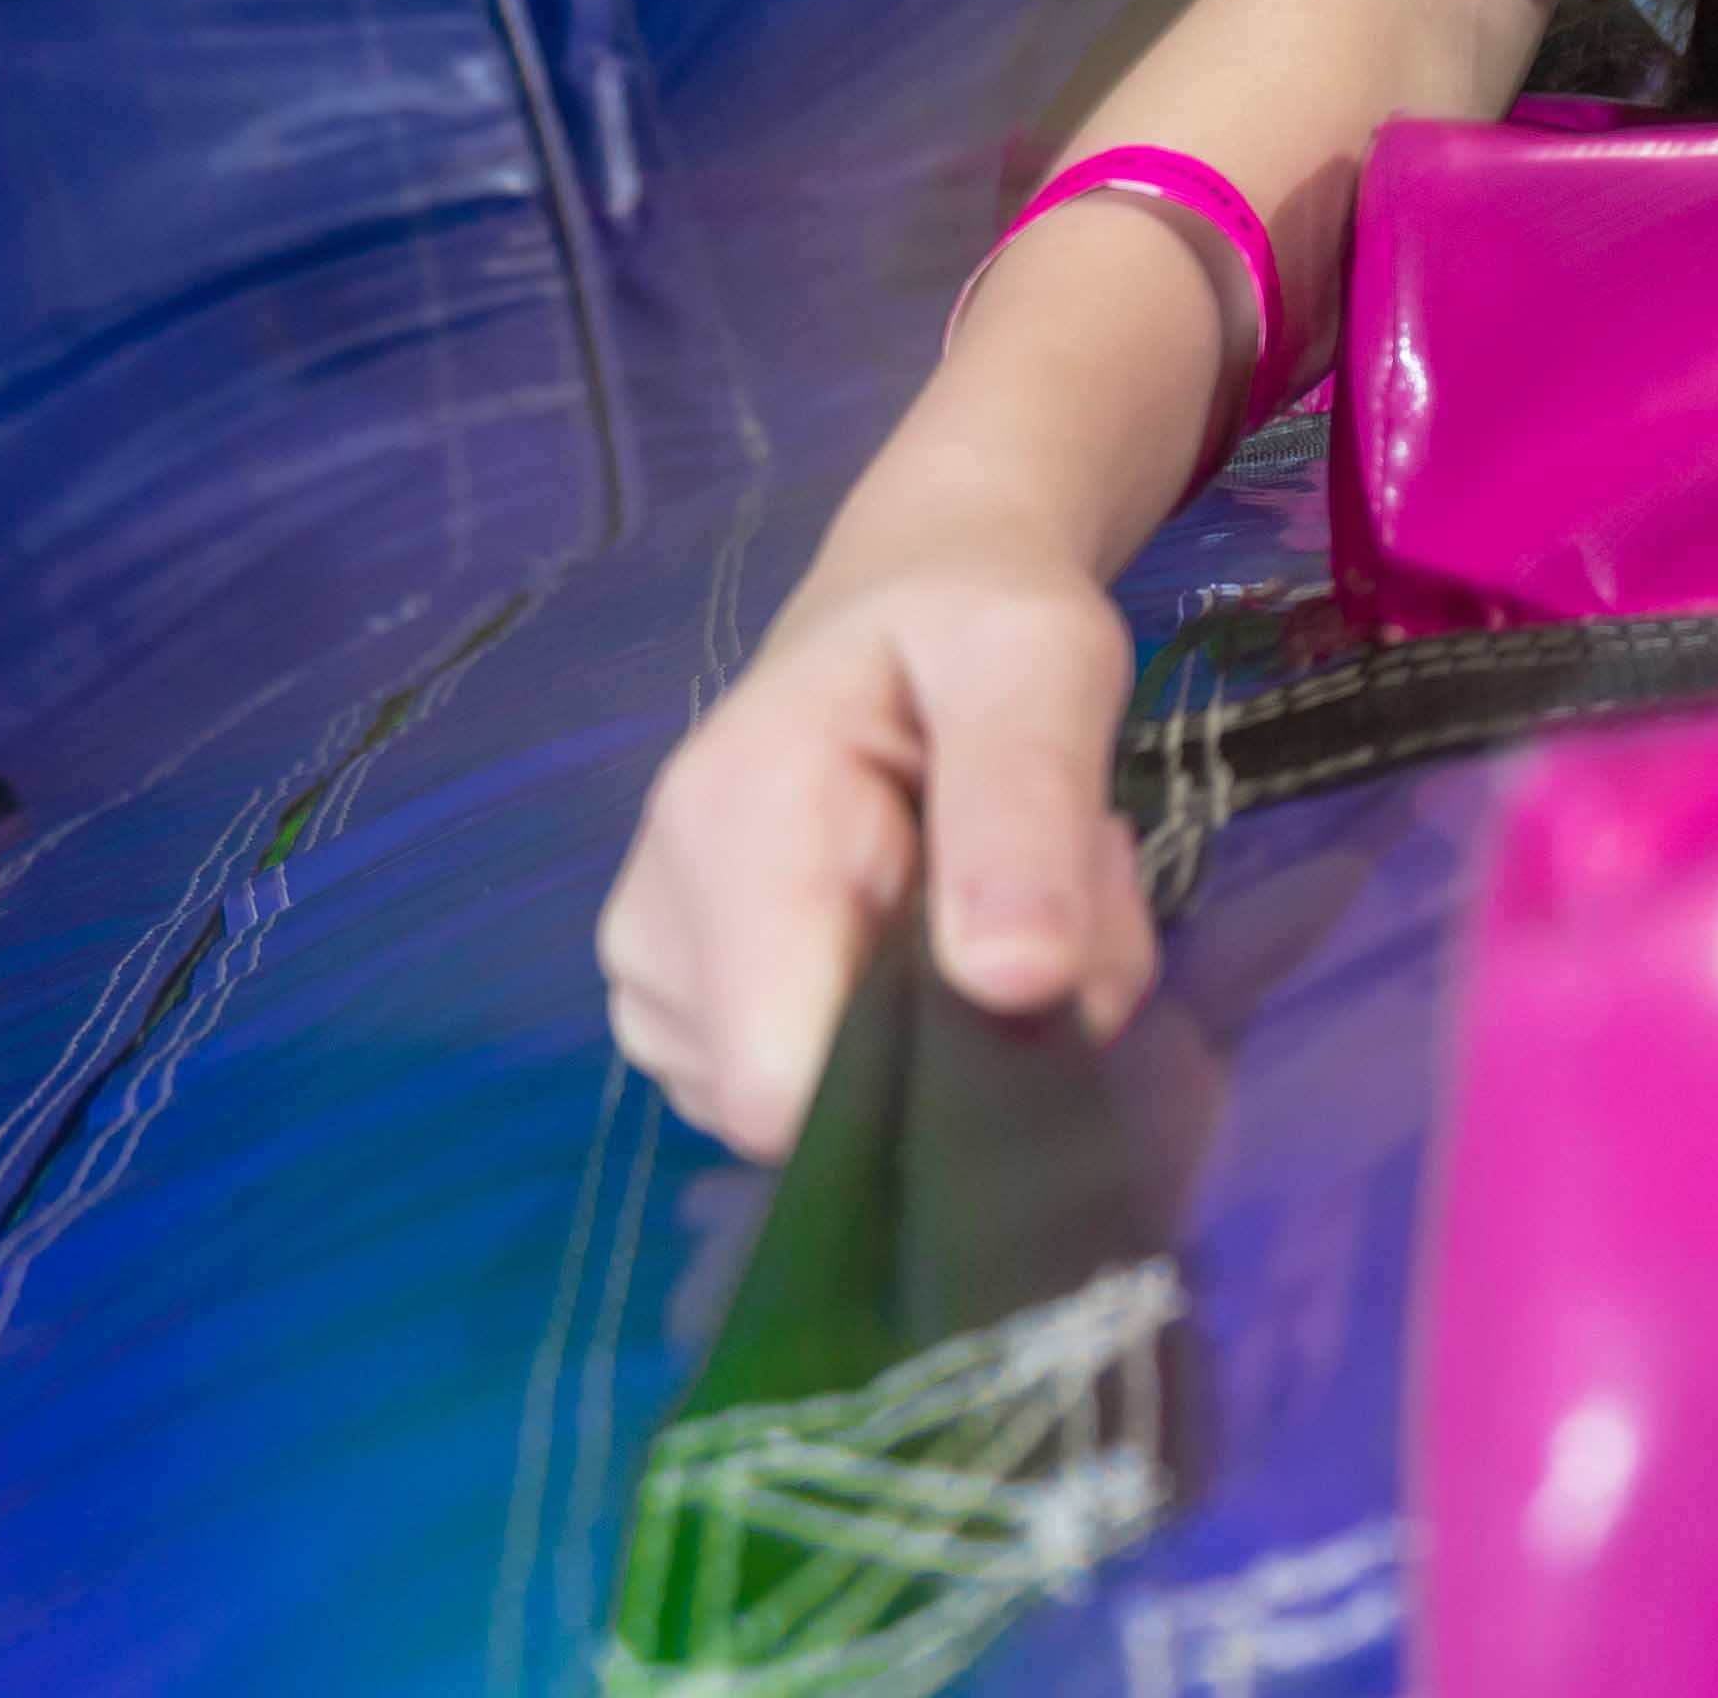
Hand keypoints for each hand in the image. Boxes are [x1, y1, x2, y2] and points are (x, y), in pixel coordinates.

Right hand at [596, 508, 1159, 1160]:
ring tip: (997, 888)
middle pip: (835, 1109)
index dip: (936, 1069)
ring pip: (842, 1115)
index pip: (784, 1086)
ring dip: (965, 1029)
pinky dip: (918, 1039)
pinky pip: (827, 1099)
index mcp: (730, 831)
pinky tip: (942, 930)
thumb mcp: (1040, 659)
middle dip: (977, 1035)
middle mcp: (661, 929)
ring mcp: (660, 989)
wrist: (911, 602)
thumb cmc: (976, 620)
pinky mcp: (691, 1025)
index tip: (1034, 949)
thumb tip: (1017, 981)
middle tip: (1058, 894)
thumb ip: (1027, 804)